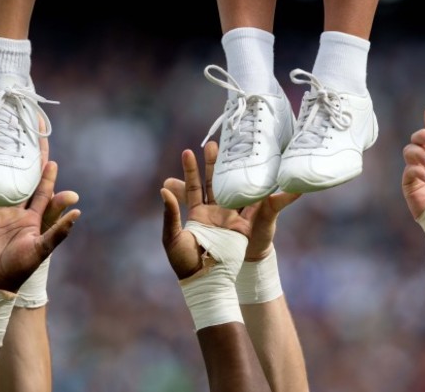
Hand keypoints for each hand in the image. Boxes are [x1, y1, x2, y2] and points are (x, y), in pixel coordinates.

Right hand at [0, 128, 79, 291]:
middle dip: (19, 157)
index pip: (42, 188)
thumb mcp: (42, 249)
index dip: (46, 170)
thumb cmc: (21, 268)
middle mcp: (16, 210)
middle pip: (19, 178)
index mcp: (34, 216)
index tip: (48, 152)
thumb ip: (58, 231)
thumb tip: (78, 211)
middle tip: (19, 134)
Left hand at [161, 143, 259, 278]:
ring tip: (237, 152)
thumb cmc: (185, 262)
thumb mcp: (173, 238)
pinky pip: (252, 206)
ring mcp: (230, 217)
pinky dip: (259, 193)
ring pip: (233, 189)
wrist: (207, 280)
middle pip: (214, 182)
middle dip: (213, 164)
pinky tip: (262, 176)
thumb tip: (163, 189)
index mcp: (196, 213)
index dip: (189, 169)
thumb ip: (170, 214)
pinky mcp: (244, 226)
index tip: (187, 151)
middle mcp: (214, 212)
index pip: (192, 186)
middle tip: (214, 144)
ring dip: (235, 172)